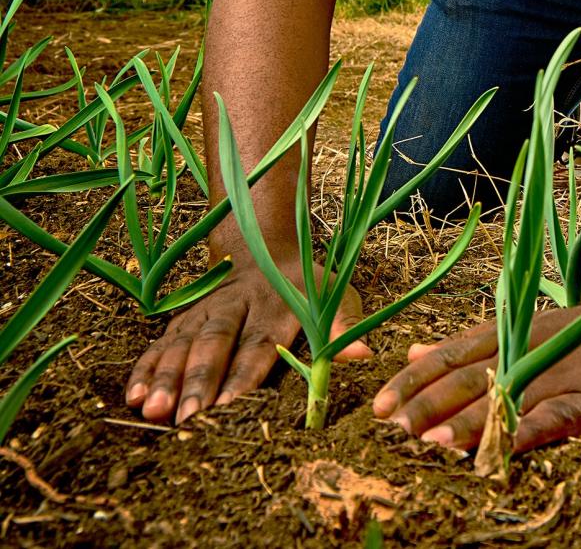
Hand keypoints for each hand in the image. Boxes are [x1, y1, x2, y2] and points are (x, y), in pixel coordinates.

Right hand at [125, 258, 369, 424]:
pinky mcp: (183, 318)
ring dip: (167, 377)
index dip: (244, 374)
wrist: (263, 246)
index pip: (259, 343)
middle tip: (186, 418)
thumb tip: (362, 355)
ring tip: (154, 412)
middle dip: (199, 381)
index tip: (230, 404)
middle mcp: (236, 307)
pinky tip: (134, 397)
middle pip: (215, 344)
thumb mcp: (334, 293)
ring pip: (182, 344)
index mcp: (276, 305)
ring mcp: (205, 311)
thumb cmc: (306, 284)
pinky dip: (146, 368)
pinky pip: (161, 342)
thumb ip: (344, 325)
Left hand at [372, 307, 580, 453]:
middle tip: (396, 428)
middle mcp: (522, 356)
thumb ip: (463, 349)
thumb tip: (411, 353)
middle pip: (471, 379)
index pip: (449, 359)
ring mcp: (555, 376)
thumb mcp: (513, 337)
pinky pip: (554, 416)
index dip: (415, 381)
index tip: (379, 405)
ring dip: (472, 420)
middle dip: (431, 404)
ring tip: (436, 442)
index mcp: (502, 341)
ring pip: (508, 398)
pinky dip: (528, 430)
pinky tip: (504, 449)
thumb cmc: (568, 338)